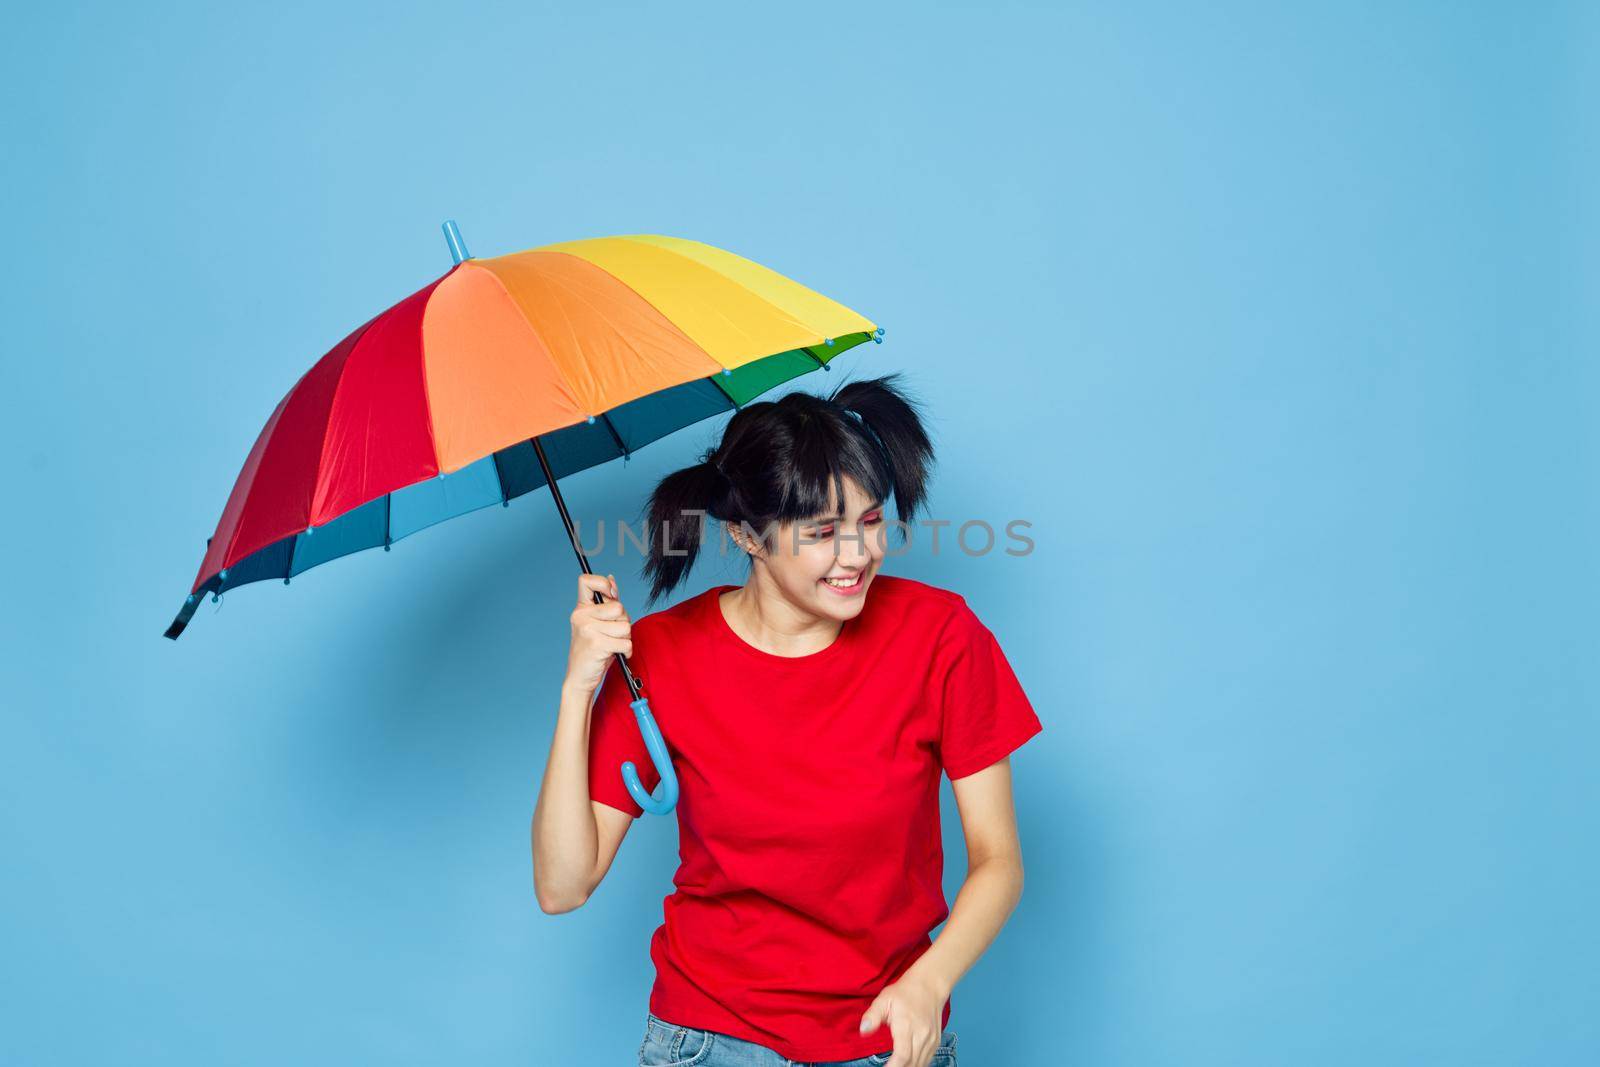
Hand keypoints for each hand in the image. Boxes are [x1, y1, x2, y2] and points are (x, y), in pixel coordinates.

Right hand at [564, 572, 630, 696]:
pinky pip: (626, 642)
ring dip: (625, 638)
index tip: (612, 595)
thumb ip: (606, 603)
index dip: (603, 583)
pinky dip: (626, 651)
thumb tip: (611, 578)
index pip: (586, 580)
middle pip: (619, 607)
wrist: (580, 677)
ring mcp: (588, 630)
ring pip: (625, 626)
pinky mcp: (597, 644)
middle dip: (623, 621)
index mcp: (581, 608)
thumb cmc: (593, 649)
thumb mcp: (598, 623)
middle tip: (612, 634)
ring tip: (613, 645)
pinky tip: (616, 654)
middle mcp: (581, 616)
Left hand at [858, 971, 947, 1066]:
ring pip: (920, 1064)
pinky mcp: (936, 1042)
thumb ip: (872, 1016)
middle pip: (911, 1064)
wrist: (930, 985)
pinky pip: (926, 1060)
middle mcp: (922, 1035)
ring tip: (894, 1066)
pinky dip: (916, 1065)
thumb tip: (863, 1031)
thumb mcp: (883, 999)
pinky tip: (907, 1064)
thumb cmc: (904, 992)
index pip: (902, 1056)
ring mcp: (931, 1040)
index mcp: (906, 1025)